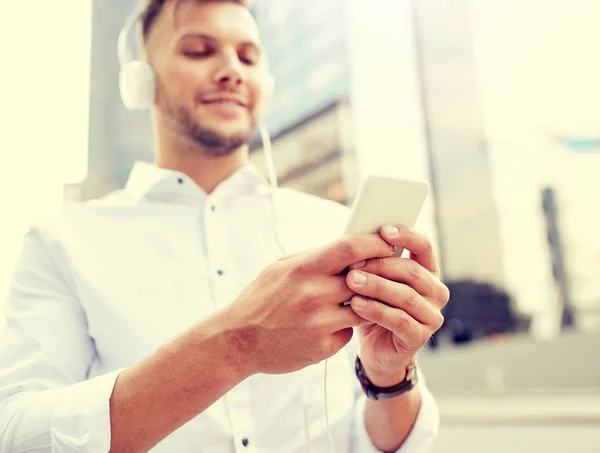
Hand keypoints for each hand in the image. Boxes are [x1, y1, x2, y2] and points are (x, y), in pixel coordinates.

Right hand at [224, 234, 395, 375]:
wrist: (237, 342)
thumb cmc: (260, 299)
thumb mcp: (280, 268)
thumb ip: (313, 258)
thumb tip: (348, 247)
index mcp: (303, 268)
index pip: (350, 247)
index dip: (375, 241)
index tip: (390, 240)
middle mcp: (314, 294)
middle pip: (366, 278)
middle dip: (379, 273)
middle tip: (388, 270)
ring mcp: (320, 323)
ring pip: (364, 307)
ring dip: (366, 302)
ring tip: (354, 298)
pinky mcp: (323, 347)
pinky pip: (349, 331)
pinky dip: (345, 325)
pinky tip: (328, 323)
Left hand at [346, 225, 449, 385]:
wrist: (375, 350)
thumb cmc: (373, 307)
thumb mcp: (374, 281)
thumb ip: (372, 261)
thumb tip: (356, 236)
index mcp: (427, 272)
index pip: (424, 247)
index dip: (406, 236)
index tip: (383, 230)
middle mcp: (436, 292)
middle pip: (412, 271)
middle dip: (381, 264)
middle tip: (353, 263)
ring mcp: (432, 316)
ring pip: (405, 295)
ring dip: (376, 286)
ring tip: (351, 281)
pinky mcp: (420, 337)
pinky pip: (399, 320)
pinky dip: (376, 310)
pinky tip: (356, 305)